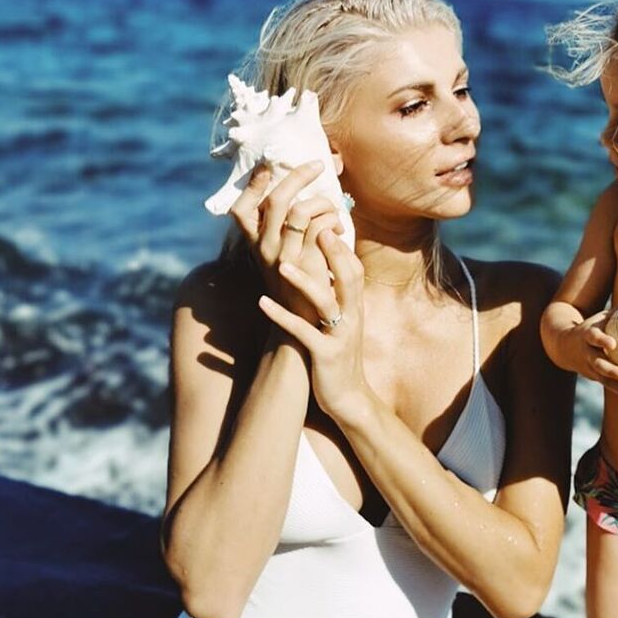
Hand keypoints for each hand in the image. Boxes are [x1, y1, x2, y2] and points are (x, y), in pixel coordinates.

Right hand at [229, 160, 343, 321]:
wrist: (306, 325)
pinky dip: (334, 219)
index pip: (241, 209)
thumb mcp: (285, 257)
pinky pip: (322, 226)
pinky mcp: (308, 263)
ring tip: (333, 209)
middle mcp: (266, 249)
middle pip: (276, 199)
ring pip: (301, 209)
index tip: (266, 166)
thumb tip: (301, 196)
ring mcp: (286, 256)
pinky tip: (341, 229)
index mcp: (256, 245)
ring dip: (323, 201)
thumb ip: (286, 231)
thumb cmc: (301, 284)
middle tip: (316, 164)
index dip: (252, 186)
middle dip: (297, 175)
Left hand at [258, 229, 370, 421]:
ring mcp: (340, 335)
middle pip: (350, 277)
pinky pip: (303, 332)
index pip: (354, 267)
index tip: (325, 219)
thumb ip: (335, 292)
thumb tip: (322, 263)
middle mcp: (352, 316)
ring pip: (326, 302)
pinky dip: (282, 316)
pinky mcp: (325, 356)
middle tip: (316, 228)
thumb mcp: (340, 320)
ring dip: (305, 281)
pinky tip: (262, 303)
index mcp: (355, 305)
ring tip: (282, 264)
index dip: (341, 245)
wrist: (348, 398)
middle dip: (334, 253)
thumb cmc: (338, 352)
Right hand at [563, 312, 617, 397]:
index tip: (613, 344)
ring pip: (605, 379)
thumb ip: (617, 314)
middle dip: (612, 371)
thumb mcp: (599, 319)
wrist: (563, 346)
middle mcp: (587, 354)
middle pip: (598, 364)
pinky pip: (610, 385)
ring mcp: (590, 368)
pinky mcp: (595, 377)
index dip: (601, 340)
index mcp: (587, 336)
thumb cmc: (590, 329)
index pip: (593, 337)